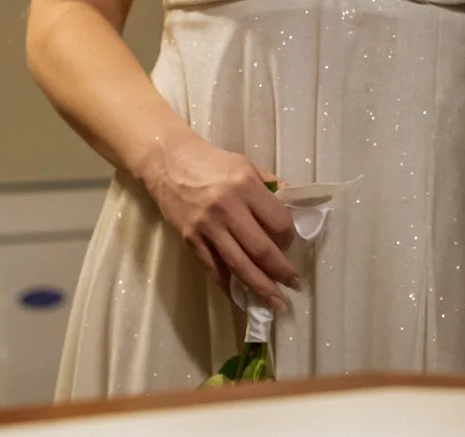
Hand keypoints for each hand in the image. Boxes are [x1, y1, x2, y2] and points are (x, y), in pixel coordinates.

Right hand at [141, 135, 296, 304]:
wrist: (169, 162)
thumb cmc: (213, 162)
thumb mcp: (248, 165)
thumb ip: (272, 187)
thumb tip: (295, 209)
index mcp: (246, 186)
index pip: (278, 222)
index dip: (289, 238)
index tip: (291, 244)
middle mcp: (227, 208)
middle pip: (261, 249)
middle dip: (281, 272)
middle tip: (294, 285)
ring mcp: (207, 227)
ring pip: (239, 265)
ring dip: (260, 287)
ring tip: (275, 302)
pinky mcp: (191, 239)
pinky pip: (214, 269)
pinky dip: (229, 286)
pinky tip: (242, 297)